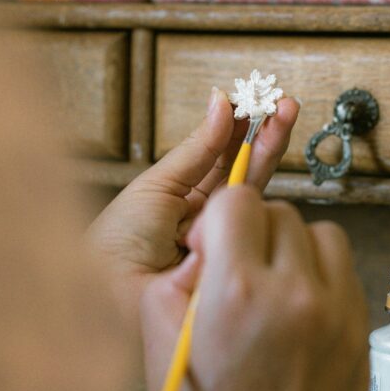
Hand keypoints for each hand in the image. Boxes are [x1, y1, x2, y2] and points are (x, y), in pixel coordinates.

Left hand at [88, 88, 298, 316]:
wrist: (106, 290)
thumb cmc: (118, 241)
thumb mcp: (158, 184)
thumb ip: (197, 148)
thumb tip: (221, 104)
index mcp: (188, 195)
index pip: (222, 155)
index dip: (239, 127)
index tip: (253, 100)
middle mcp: (211, 214)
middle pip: (245, 167)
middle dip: (265, 133)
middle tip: (281, 103)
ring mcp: (225, 234)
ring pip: (256, 186)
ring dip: (271, 146)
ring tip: (283, 113)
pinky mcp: (238, 254)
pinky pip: (256, 217)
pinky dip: (265, 178)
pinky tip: (268, 146)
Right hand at [142, 185, 368, 390]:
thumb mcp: (155, 344)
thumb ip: (177, 276)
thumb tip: (206, 244)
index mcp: (237, 290)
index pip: (238, 200)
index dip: (217, 219)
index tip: (208, 249)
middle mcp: (296, 292)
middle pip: (281, 212)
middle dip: (253, 231)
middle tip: (237, 272)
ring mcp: (338, 313)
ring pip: (322, 234)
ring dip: (294, 247)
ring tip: (274, 287)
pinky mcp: (361, 334)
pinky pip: (345, 272)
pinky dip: (321, 276)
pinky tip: (298, 312)